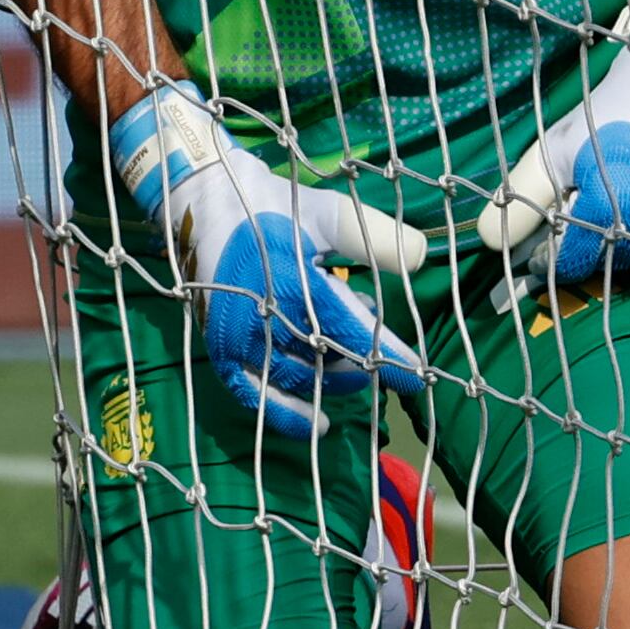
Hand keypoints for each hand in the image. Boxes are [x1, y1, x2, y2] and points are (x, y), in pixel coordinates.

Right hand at [109, 82, 428, 437]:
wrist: (206, 204)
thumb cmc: (275, 207)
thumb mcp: (328, 214)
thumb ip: (373, 237)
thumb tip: (423, 254)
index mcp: (294, 284)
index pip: (352, 331)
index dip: (388, 355)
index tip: (417, 374)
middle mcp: (265, 319)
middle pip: (326, 362)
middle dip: (360, 367)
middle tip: (383, 363)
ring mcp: (240, 340)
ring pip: (296, 380)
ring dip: (329, 383)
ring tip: (355, 378)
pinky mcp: (222, 350)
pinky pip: (254, 394)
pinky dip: (283, 413)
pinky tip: (314, 424)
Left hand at [473, 0, 629, 288]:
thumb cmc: (610, 111)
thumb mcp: (557, 148)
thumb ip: (521, 197)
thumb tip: (490, 242)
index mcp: (616, 208)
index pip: (571, 263)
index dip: (549, 260)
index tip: (538, 252)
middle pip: (610, 265)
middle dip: (591, 248)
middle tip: (585, 216)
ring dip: (628, 244)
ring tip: (619, 207)